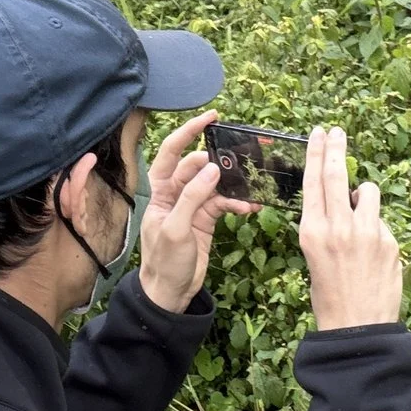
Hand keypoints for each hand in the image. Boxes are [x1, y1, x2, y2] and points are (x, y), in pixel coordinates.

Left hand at [135, 112, 255, 313]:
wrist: (170, 292)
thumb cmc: (163, 262)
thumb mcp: (176, 229)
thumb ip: (193, 197)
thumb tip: (213, 169)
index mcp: (159, 190)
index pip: (171, 152)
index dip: (189, 131)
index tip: (211, 117)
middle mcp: (175, 193)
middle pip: (199, 166)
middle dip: (221, 161)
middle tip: (243, 159)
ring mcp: (192, 205)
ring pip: (215, 185)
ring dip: (233, 186)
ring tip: (251, 188)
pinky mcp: (205, 218)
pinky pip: (224, 202)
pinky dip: (237, 203)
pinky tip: (250, 207)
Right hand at [297, 126, 400, 330]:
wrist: (358, 328)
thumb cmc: (330, 295)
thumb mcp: (314, 257)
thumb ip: (327, 226)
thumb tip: (345, 203)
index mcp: (313, 231)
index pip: (313, 181)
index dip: (317, 153)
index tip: (319, 134)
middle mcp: (338, 226)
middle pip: (337, 174)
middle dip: (336, 148)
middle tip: (337, 131)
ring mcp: (367, 232)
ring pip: (369, 192)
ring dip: (365, 196)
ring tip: (361, 213)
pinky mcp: (389, 241)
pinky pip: (382, 221)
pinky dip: (377, 228)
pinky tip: (373, 253)